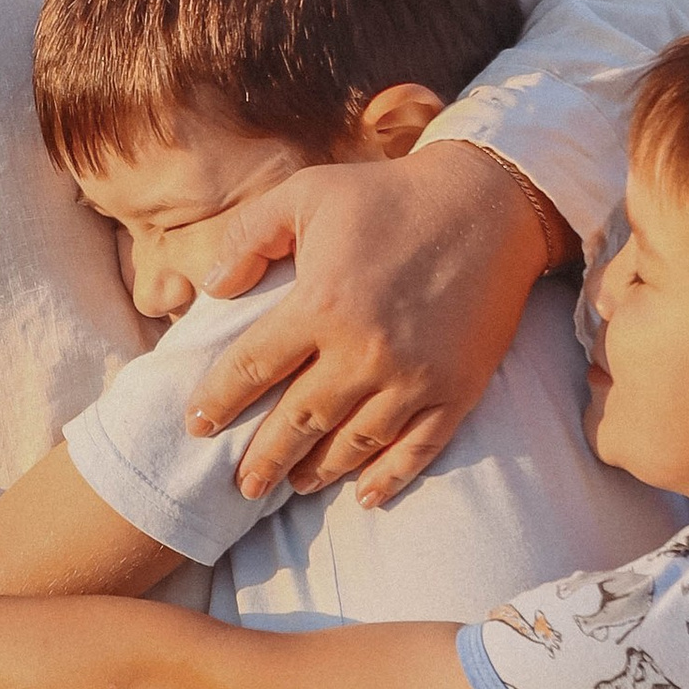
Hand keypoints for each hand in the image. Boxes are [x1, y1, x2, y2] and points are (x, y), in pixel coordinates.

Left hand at [188, 141, 572, 504]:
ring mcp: (414, 377)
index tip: (198, 425)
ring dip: (318, 471)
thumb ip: (250, 236)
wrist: (489, 204)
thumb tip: (211, 288)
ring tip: (293, 484)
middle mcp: (364, 351)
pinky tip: (365, 495)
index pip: (253, 367)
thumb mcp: (306, 193)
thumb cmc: (389, 195)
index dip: (219, 401)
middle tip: (241, 484)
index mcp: (321, 304)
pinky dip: (389, 477)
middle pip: (298, 421)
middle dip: (263, 458)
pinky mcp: (457, 390)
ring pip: (354, 445)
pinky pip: (417, 448)